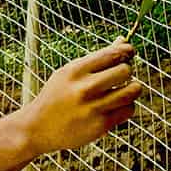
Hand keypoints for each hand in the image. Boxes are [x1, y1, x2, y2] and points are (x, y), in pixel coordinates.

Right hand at [16, 42, 141, 155]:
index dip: (126, 51)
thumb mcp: (69, 74)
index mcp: (74, 71)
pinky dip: (126, 107)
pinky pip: (129, 109)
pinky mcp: (101, 124)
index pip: (112, 54)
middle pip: (126, 70)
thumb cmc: (57, 97)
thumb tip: (123, 41)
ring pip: (133, 90)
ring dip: (133, 89)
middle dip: (127, 71)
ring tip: (124, 90)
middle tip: (120, 76)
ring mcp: (93, 107)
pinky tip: (115, 107)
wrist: (37, 129)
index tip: (128, 53)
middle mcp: (84, 88)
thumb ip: (96, 59)